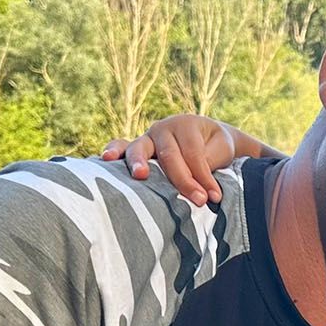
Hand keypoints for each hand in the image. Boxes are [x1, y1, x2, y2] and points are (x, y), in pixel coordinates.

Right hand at [99, 114, 233, 206]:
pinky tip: (105, 159)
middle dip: (183, 180)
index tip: (213, 198)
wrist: (206, 137)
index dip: (204, 177)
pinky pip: (122, 148)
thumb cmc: (215, 145)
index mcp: (186, 125)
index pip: (194, 154)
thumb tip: (199, 182)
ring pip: (140, 148)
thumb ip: (210, 162)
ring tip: (140, 175)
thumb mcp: (221, 150)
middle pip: (169, 155)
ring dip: (138, 162)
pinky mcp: (136, 150)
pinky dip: (113, 152)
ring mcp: (147, 139)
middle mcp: (163, 129)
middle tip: (198, 200)